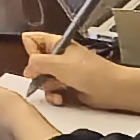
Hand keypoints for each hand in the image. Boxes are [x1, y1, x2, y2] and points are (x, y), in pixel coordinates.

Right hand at [21, 36, 139, 112]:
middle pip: (35, 63)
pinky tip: (60, 99)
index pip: (32, 40)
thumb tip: (27, 68)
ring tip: (58, 91)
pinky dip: (54, 96)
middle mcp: (58, 57)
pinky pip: (52, 92)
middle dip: (37, 74)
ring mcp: (63, 72)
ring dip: (47, 88)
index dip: (31, 52)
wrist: (112, 89)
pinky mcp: (67, 87)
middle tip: (47, 77)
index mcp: (57, 44)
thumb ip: (37, 62)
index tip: (37, 62)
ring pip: (42, 80)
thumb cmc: (92, 72)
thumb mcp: (59, 64)